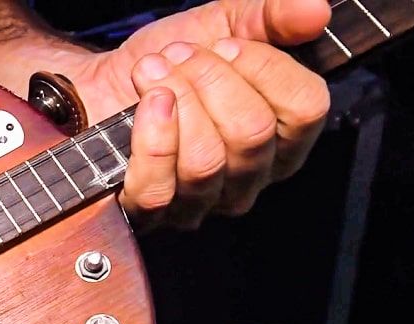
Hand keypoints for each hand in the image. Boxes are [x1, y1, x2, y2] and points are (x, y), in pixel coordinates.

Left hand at [72, 0, 332, 228]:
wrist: (99, 86)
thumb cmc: (166, 65)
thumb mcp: (221, 26)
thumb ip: (270, 15)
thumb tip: (315, 10)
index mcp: (283, 135)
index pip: (306, 108)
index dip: (264, 66)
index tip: (225, 44)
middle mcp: (250, 177)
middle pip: (252, 132)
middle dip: (209, 79)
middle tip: (177, 55)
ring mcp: (202, 202)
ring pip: (206, 160)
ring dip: (176, 101)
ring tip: (152, 72)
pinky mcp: (153, 214)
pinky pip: (160, 187)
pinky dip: (150, 137)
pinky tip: (145, 104)